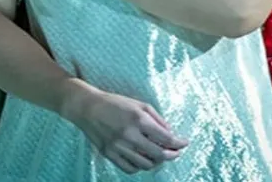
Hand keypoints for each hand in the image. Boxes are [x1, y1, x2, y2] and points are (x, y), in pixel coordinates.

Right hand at [60, 81, 186, 173]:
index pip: (166, 138)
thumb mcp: (139, 104)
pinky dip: (140, 166)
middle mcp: (129, 135)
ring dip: (156, 161)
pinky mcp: (109, 154)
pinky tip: (142, 159)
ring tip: (158, 155)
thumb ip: (157, 118)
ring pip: (146, 164)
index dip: (179, 143)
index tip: (184, 143)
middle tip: (175, 152)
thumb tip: (170, 133)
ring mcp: (118, 146)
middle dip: (172, 155)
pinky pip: (130, 168)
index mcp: (138, 119)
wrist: (87, 107)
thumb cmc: (114, 103)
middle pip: (159, 155)